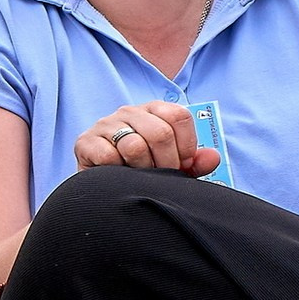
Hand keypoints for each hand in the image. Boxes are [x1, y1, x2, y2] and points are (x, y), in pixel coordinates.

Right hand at [73, 101, 222, 176]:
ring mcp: (105, 124)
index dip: (186, 146)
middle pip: (160, 132)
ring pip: (135, 145)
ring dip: (142, 169)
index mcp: (153, 111)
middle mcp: (129, 111)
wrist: (101, 188)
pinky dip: (117, 171)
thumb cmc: (140, 172)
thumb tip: (213, 158)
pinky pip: (109, 156)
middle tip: (161, 176)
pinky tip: (116, 174)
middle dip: (167, 163)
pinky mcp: (85, 141)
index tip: (181, 164)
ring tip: (138, 176)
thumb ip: (193, 163)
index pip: (179, 116)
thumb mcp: (170, 167)